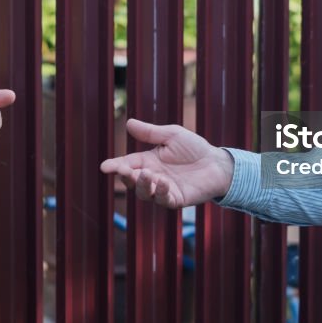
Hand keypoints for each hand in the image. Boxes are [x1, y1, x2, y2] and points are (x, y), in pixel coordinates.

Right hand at [100, 118, 233, 207]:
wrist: (217, 163)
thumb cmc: (194, 148)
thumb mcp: (171, 135)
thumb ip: (150, 132)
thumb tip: (128, 123)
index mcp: (148, 161)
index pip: (127, 164)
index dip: (115, 166)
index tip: (104, 166)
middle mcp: (153, 177)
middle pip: (133, 182)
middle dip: (126, 177)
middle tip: (124, 170)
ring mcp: (163, 190)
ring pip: (145, 193)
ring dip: (143, 185)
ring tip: (146, 174)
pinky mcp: (176, 199)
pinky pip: (164, 200)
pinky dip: (162, 192)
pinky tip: (164, 182)